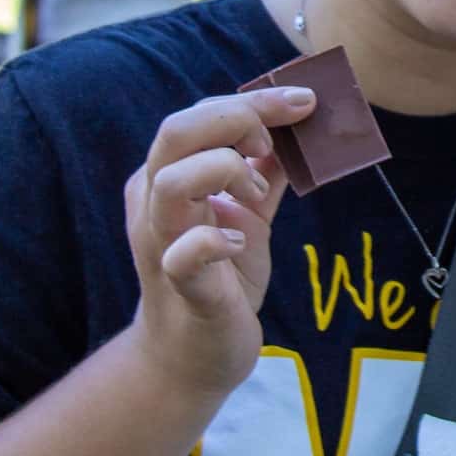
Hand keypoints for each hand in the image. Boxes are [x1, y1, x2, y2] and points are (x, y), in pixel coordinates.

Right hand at [123, 85, 312, 398]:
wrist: (197, 354)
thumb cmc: (222, 276)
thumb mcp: (248, 214)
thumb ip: (264, 171)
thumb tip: (297, 127)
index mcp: (167, 177)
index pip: (198, 116)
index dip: (253, 101)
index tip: (302, 101)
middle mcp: (153, 204)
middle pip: (175, 132)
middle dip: (236, 120)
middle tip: (271, 143)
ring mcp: (161, 244)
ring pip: (170, 181)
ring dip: (224, 171)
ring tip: (255, 193)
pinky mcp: (182, 286)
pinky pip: (184, 253)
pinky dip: (217, 239)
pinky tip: (239, 244)